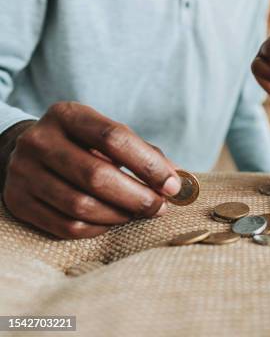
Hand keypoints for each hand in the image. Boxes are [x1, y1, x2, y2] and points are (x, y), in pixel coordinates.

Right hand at [1, 102, 180, 238]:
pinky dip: (97, 229)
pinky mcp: (18, 202)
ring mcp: (23, 172)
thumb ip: (143, 153)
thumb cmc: (83, 145)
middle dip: (137, 197)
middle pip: (97, 176)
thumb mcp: (107, 137)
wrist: (27, 153)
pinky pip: (66, 226)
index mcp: (67, 115)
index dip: (148, 165)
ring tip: (137, 213)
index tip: (172, 185)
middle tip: (160, 207)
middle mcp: (40, 140)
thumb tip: (177, 180)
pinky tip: (111, 221)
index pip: (114, 137)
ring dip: (119, 215)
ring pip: (81, 206)